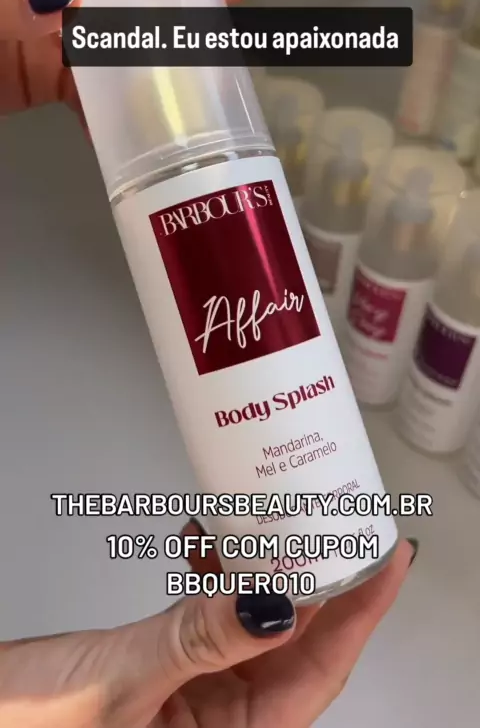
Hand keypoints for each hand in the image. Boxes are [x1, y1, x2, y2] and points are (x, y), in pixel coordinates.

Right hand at [0, 525, 414, 726]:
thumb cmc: (42, 725)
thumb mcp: (129, 680)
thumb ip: (201, 638)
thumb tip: (275, 603)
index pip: (320, 671)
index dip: (363, 613)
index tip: (389, 561)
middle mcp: (227, 722)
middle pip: (296, 643)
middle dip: (318, 580)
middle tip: (338, 526)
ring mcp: (202, 694)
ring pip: (257, 623)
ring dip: (262, 572)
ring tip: (267, 526)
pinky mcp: (176, 668)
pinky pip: (215, 616)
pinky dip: (215, 577)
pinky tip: (204, 546)